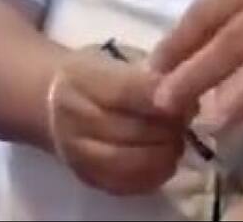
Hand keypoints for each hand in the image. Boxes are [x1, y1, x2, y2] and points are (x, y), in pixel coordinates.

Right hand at [46, 46, 190, 195]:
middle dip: (171, 126)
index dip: (164, 96)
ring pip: (133, 162)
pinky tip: (166, 157)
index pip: (127, 92)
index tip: (188, 94)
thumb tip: (189, 91)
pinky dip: (155, 173)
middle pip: (134, 130)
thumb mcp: (119, 58)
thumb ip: (152, 72)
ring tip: (178, 138)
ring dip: (166, 151)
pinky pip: (128, 184)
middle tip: (187, 118)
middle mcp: (73, 118)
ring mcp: (77, 152)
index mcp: (81, 79)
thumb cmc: (97, 73)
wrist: (53, 101)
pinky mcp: (87, 176)